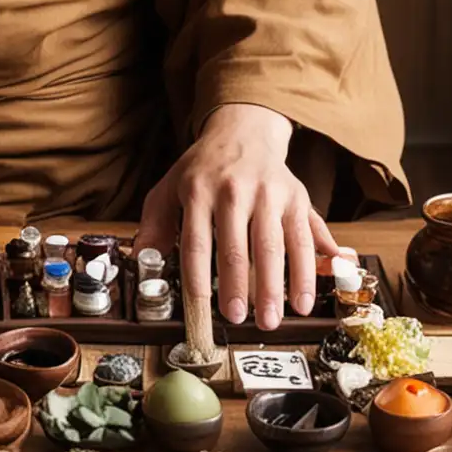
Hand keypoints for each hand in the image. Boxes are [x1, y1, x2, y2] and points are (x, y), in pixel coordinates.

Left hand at [133, 103, 352, 331]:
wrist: (242, 132)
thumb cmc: (202, 169)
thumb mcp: (169, 188)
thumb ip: (155, 224)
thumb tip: (143, 258)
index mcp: (198, 191)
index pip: (197, 240)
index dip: (199, 276)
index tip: (202, 307)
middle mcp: (234, 190)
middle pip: (236, 246)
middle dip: (238, 287)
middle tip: (239, 319)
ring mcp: (267, 193)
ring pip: (273, 245)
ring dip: (274, 287)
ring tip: (271, 319)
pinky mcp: (295, 198)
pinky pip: (303, 238)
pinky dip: (307, 272)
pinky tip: (303, 300)